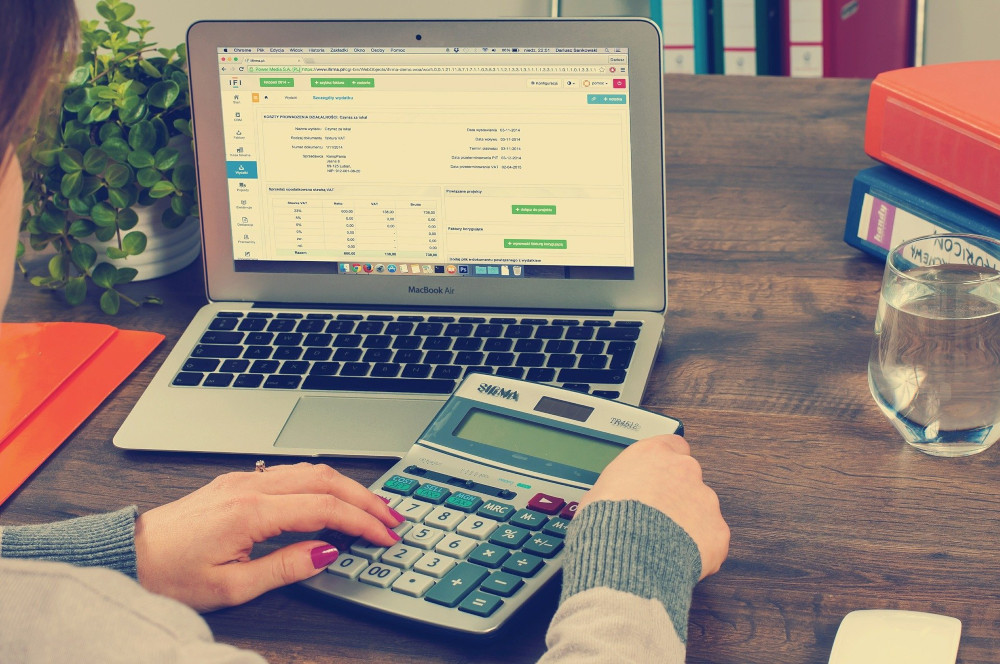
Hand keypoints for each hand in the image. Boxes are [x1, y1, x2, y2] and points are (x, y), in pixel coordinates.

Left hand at [134, 462, 402, 611]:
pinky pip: (292, 473)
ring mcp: (243, 479)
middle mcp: (250, 486)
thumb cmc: (170, 575)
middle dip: (366, 497)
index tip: (385, 536)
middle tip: (393, 518)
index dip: (362, 522)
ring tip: (372, 507)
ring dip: (347, 486)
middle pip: (325, 479)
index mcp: (251, 512)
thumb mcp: (231, 587)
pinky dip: (323, 483)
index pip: (325, 508)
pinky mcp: (237, 482)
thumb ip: (285, 567)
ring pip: (311, 470)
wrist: (128, 555)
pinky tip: (334, 498)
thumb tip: (328, 552)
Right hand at [578, 434, 729, 579]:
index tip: (659, 476)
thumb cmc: (607, 523)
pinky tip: (677, 559)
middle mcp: (684, 470)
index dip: (666, 464)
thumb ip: (620, 488)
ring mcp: (705, 500)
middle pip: (688, 478)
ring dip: (688, 523)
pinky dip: (699, 549)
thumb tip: (615, 499)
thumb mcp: (598, 493)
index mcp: (653, 455)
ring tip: (663, 544)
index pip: (672, 445)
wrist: (626, 556)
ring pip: (701, 509)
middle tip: (657, 518)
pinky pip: (711, 539)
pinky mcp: (717, 531)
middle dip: (676, 496)